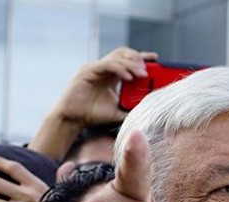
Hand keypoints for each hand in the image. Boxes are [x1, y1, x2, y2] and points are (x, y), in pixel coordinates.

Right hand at [30, 47, 156, 160]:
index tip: (156, 59)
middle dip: (138, 58)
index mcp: (110, 75)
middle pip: (123, 53)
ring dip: (132, 64)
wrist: (73, 120)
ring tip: (143, 74)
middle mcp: (103, 69)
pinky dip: (120, 69)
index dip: (141, 57)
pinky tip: (129, 77)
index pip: (127, 59)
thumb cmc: (92, 115)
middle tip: (149, 68)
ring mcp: (95, 68)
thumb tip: (149, 109)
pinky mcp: (87, 71)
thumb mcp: (118, 111)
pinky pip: (107, 65)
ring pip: (116, 57)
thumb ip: (131, 108)